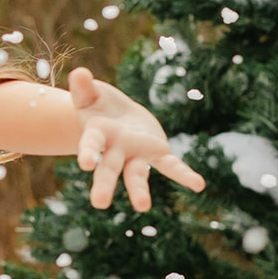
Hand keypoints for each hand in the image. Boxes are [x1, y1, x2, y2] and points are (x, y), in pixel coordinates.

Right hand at [70, 67, 205, 211]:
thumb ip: (84, 87)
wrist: (118, 116)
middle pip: (108, 168)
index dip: (88, 152)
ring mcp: (136, 155)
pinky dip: (183, 175)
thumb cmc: (99, 105)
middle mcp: (115, 150)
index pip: (91, 144)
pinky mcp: (156, 153)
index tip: (85, 164)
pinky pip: (170, 166)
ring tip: (142, 206)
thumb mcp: (90, 94)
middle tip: (100, 203)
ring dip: (138, 190)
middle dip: (104, 184)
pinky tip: (198, 185)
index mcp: (96, 134)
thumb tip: (79, 73)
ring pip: (135, 175)